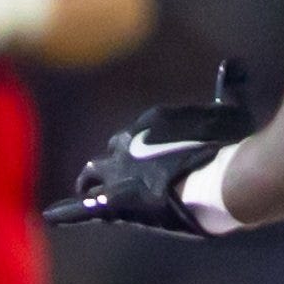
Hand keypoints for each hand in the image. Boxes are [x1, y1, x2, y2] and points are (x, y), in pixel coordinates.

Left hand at [45, 62, 255, 233]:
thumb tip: (232, 66)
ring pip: (94, 175)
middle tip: (126, 171)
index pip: (140, 132)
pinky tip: (51, 216)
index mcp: (150, 122)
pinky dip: (66, 212)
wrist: (217, 177)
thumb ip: (228, 91)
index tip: (161, 153)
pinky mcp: (114, 201)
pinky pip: (82, 207)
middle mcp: (126, 144)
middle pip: (113, 150)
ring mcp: (117, 174)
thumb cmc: (227, 144)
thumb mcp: (229, 111)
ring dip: (93, 182)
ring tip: (91, 191)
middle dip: (116, 160)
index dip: (148, 145)